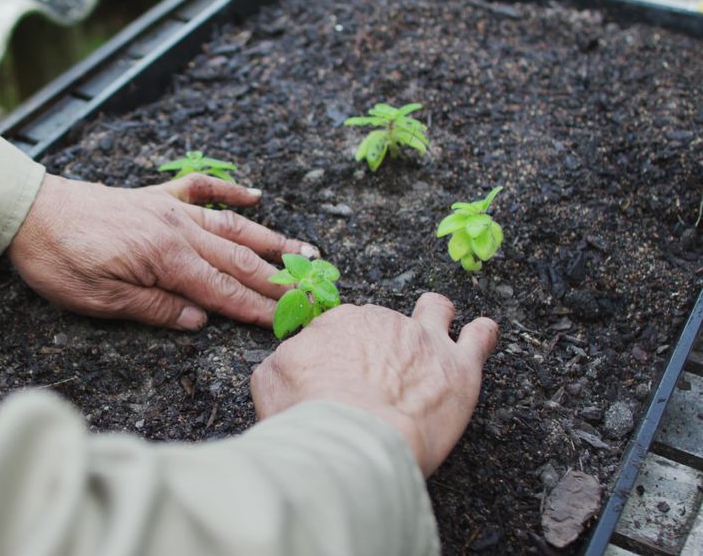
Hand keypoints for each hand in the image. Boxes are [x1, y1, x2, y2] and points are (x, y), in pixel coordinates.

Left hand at [6, 174, 318, 329]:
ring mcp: (168, 209)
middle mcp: (177, 230)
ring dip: (269, 240)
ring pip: (231, 226)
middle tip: (313, 291)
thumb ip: (155, 308)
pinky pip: (201, 189)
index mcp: (166, 259)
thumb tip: (199, 322)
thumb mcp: (100, 300)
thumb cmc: (58, 260)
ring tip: (304, 250)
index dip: (256, 310)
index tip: (288, 321)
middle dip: (277, 279)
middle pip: (237, 260)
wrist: (28, 212)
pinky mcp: (154, 197)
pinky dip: (230, 190)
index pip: (222, 292)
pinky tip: (254, 193)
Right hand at [250, 293, 497, 475]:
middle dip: (382, 344)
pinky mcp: (459, 367)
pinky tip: (482, 334)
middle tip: (376, 380)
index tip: (341, 375)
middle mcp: (382, 321)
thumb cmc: (308, 415)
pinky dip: (482, 334)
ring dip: (434, 319)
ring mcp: (423, 340)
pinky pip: (480, 336)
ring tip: (435, 331)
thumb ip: (285, 362)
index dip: (342, 352)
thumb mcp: (270, 382)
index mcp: (338, 323)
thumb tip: (297, 359)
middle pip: (386, 323)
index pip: (343, 327)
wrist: (352, 439)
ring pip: (434, 312)